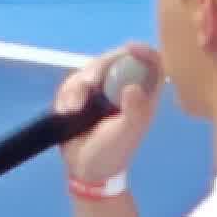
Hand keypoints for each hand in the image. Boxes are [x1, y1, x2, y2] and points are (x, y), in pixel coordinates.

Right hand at [54, 42, 163, 191]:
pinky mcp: (80, 95)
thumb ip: (134, 111)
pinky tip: (66, 112)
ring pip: (89, 71)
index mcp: (143, 94)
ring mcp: (101, 91)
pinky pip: (71, 83)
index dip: (144, 51)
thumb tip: (133, 87)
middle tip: (88, 84)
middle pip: (115, 61)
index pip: (151, 64)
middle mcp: (123, 87)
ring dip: (77, 88)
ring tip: (72, 109)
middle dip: (98, 69)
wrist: (84, 168)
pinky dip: (66, 95)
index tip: (130, 49)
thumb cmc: (113, 152)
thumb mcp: (127, 132)